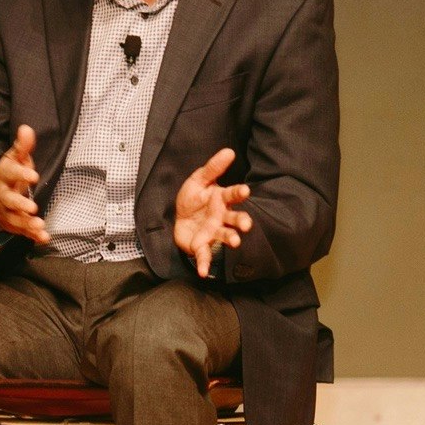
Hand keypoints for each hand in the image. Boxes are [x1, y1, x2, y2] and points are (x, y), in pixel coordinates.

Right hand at [0, 125, 48, 243]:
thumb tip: (26, 129)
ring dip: (26, 223)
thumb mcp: (14, 159)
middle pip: (8, 200)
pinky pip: (22, 231)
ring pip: (14, 218)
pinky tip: (44, 238)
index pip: (9, 173)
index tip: (33, 175)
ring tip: (39, 225)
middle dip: (19, 204)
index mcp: (4, 176)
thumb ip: (22, 146)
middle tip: (32, 207)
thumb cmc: (9, 175)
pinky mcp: (13, 224)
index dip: (20, 174)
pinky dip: (33, 236)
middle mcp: (3, 195)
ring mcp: (7, 211)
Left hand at [173, 148, 252, 277]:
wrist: (178, 218)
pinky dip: (204, 264)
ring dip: (231, 239)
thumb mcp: (198, 180)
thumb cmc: (193, 199)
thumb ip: (212, 168)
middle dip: (242, 221)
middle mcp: (221, 217)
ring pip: (225, 236)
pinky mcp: (202, 245)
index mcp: (221, 200)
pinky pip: (204, 255)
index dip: (239, 193)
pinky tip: (203, 272)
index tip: (245, 191)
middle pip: (235, 219)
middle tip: (247, 224)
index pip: (233, 195)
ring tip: (236, 242)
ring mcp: (213, 232)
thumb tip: (229, 151)